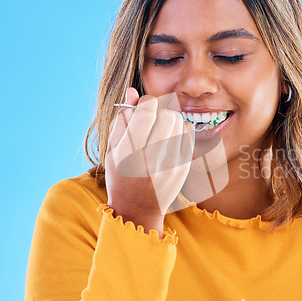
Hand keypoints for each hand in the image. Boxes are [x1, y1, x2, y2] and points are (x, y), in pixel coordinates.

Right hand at [105, 87, 194, 223]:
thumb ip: (122, 119)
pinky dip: (179, 130)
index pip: (147, 112)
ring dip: (170, 119)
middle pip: (167, 115)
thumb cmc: (121, 176)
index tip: (143, 106)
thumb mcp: (113, 149)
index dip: (146, 102)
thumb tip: (132, 91)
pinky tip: (169, 138)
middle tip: (151, 119)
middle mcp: (153, 160)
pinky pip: (188, 134)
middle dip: (159, 111)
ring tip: (159, 130)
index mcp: (130, 154)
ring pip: (180, 122)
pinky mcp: (184, 167)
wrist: (138, 209)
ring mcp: (172, 165)